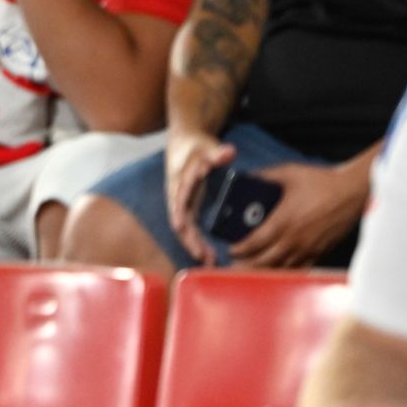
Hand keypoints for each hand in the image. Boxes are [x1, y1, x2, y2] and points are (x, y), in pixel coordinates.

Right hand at [164, 128, 235, 265]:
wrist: (183, 144)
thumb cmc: (196, 146)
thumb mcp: (206, 146)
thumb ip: (217, 152)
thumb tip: (229, 152)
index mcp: (180, 179)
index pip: (178, 197)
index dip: (179, 212)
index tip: (180, 227)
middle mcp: (177, 194)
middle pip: (180, 220)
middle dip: (190, 239)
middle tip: (203, 256)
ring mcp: (182, 202)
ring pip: (185, 228)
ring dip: (194, 245)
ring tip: (209, 262)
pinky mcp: (188, 208)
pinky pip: (191, 228)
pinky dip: (198, 242)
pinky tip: (209, 255)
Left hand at [228, 160, 364, 267]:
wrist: (353, 192)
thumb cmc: (321, 182)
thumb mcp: (288, 172)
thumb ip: (265, 175)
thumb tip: (248, 176)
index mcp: (284, 221)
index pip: (255, 243)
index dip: (240, 249)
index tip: (231, 249)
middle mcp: (295, 239)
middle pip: (265, 261)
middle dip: (247, 265)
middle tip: (234, 264)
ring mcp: (309, 248)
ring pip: (282, 268)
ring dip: (265, 271)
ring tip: (251, 270)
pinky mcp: (321, 252)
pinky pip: (300, 269)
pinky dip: (286, 272)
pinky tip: (278, 271)